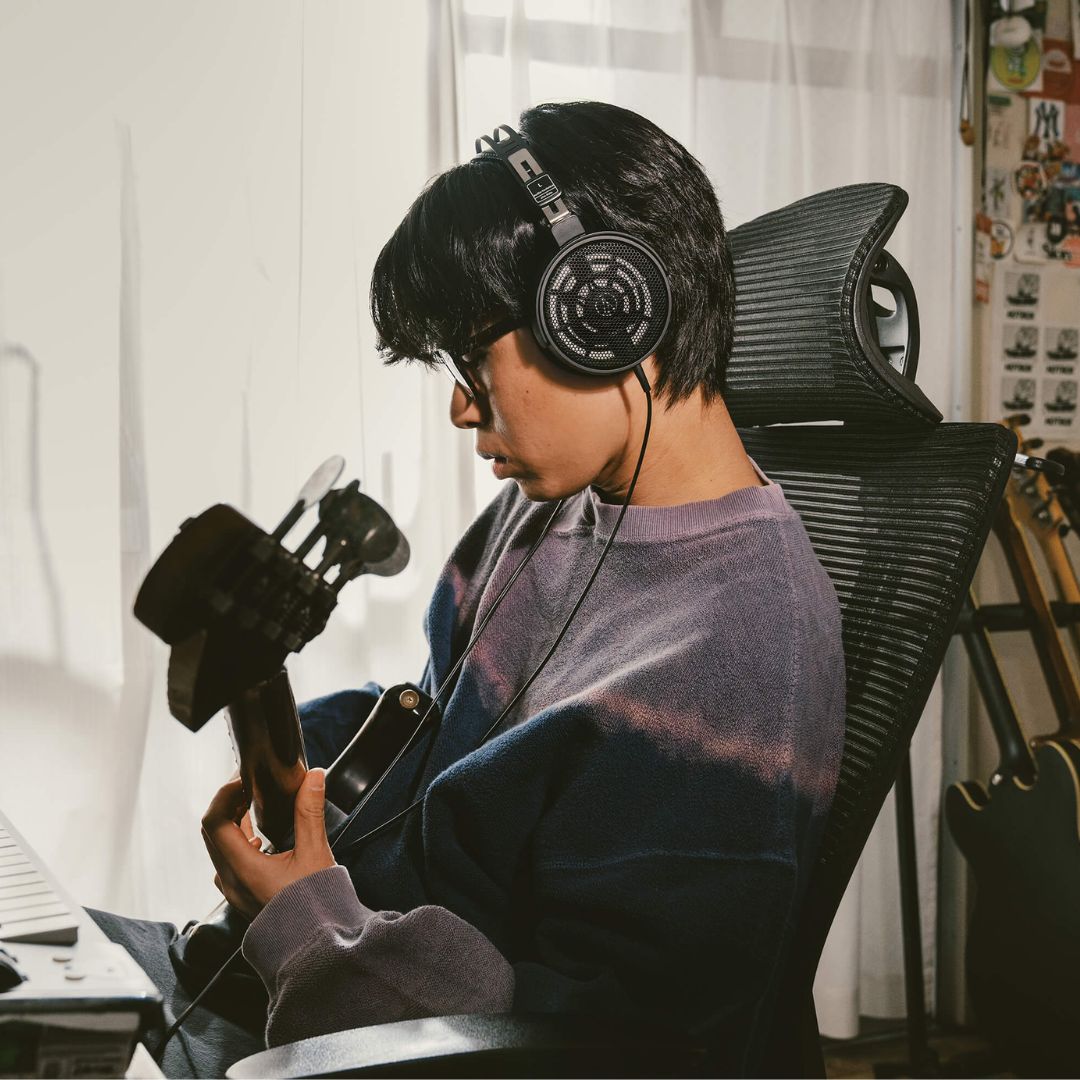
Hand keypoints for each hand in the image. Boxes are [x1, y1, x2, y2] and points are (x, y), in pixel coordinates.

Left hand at [200, 769, 335, 919]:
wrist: (316, 945)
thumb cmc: (316, 907)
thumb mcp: (315, 854)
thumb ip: (310, 812)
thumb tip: (313, 777)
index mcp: (242, 869)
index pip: (214, 821)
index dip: (225, 794)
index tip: (244, 778)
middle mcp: (230, 880)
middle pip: (212, 831)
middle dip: (228, 802)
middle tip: (250, 784)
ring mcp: (233, 890)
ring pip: (218, 846)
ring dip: (231, 820)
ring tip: (254, 803)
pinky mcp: (241, 894)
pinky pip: (227, 860)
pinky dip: (237, 839)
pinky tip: (258, 835)